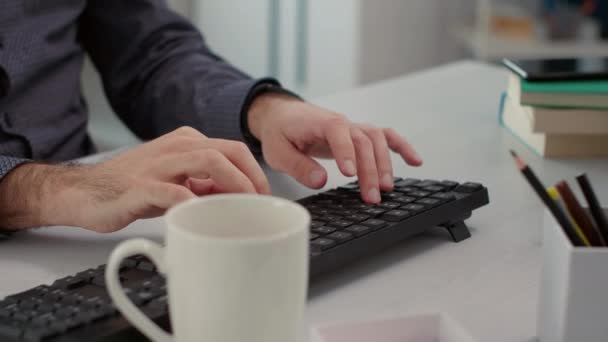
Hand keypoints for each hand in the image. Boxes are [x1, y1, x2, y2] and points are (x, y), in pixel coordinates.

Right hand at [0, 127, 269, 231]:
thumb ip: (206, 187)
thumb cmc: (133, 189)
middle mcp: (176, 147)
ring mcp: (158, 164)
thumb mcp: (177, 184)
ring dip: (233, 184)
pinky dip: (191, 202)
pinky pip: (170, 190)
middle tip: (260, 205)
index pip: (234, 150)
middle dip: (252, 178)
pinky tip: (202, 216)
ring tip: (243, 209)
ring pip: (207, 160)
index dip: (256, 174)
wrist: (84, 193)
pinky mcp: (139, 186)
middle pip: (228, 151)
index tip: (264, 199)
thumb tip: (238, 200)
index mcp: (188, 143)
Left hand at [248, 93, 421, 203]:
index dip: (346, 153)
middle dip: (370, 170)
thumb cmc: (280, 132)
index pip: (339, 134)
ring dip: (384, 164)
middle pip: (364, 142)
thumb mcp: (278, 151)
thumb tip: (320, 180)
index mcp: (322, 123)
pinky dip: (401, 147)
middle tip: (371, 197)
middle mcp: (342, 123)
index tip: (349, 175)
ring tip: (387, 189)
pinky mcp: (358, 134)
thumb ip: (298, 166)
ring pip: (377, 141)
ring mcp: (353, 127)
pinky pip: (385, 137)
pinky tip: (415, 161)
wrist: (282, 115)